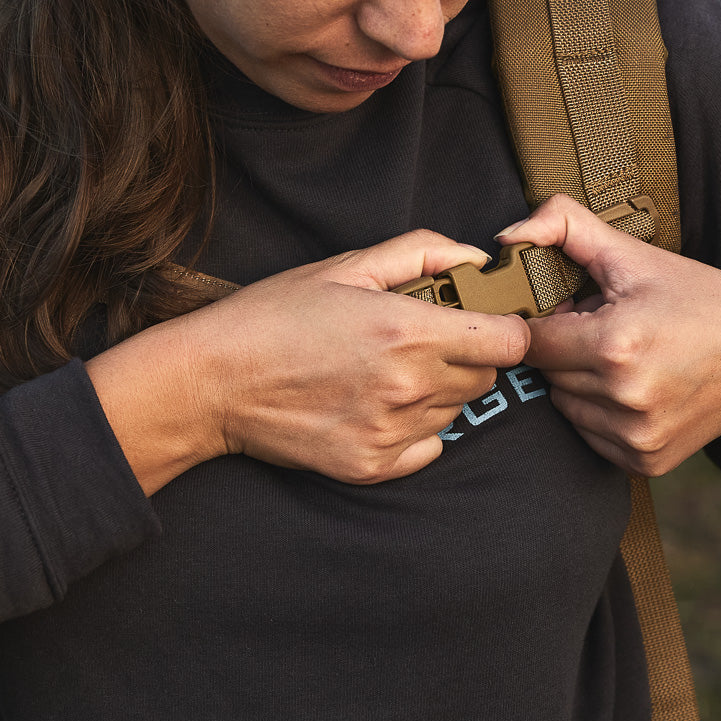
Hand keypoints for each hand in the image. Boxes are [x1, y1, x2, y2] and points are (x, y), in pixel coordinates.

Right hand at [87, 230, 530, 492]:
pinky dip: (414, 428)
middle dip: (467, 355)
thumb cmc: (274, 315)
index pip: (508, 342)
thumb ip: (422, 254)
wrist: (213, 381)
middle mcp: (407, 387)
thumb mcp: (346, 266)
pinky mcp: (372, 466)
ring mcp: (390, 433)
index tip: (482, 321)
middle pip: (485, 378)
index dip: (502, 327)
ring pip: (455, 411)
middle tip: (421, 339)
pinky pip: (427, 447)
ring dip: (438, 390)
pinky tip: (374, 404)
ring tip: (385, 370)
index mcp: (408, 332)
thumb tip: (478, 260)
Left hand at [495, 196, 720, 476]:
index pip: (531, 340)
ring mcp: (636, 436)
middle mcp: (624, 397)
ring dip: (580, 383)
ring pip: (564, 406)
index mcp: (615, 344)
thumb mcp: (634, 255)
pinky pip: (589, 435)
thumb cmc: (701, 299)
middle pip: (547, 374)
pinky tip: (635, 388)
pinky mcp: (645, 462)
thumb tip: (505, 238)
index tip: (574, 311)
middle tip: (607, 329)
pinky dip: (600, 413)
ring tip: (625, 357)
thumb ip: (563, 227)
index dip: (547, 321)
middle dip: (565, 349)